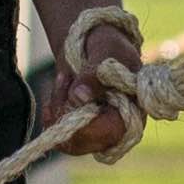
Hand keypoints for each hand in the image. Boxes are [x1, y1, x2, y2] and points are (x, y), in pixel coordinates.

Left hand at [60, 9, 151, 168]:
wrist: (94, 42)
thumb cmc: (109, 44)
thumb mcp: (106, 50)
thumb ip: (94, 73)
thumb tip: (79, 97)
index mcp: (132, 111)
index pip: (111, 132)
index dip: (87, 127)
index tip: (70, 102)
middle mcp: (115, 127)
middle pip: (85, 142)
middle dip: (66, 113)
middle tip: (65, 79)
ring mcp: (95, 129)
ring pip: (68, 138)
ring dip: (57, 108)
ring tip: (65, 78)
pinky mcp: (78, 127)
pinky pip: (58, 132)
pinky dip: (51, 111)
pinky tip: (58, 88)